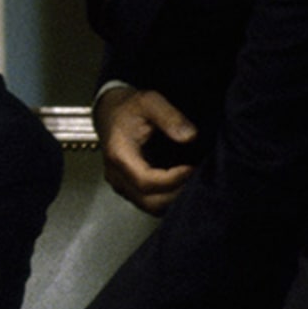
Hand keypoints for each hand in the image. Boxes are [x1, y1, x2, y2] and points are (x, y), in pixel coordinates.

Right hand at [93, 86, 196, 213]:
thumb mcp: (150, 102)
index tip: (192, 167)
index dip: (173, 179)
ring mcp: (120, 184)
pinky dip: (168, 198)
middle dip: (177, 194)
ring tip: (191, 181)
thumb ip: (170, 117)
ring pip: (151, 207)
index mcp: (119, 155)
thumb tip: (190, 136)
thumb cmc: (128, 108)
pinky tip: (181, 184)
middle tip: (197, 178)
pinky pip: (149, 203)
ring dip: (174, 199)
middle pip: (150, 201)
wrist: (110, 111)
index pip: (146, 182)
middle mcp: (116, 175)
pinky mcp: (127, 188)